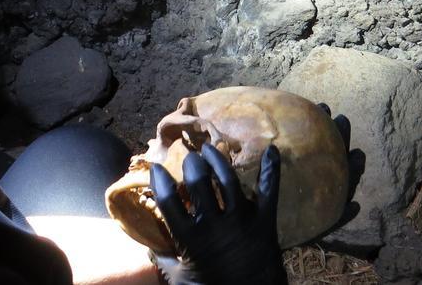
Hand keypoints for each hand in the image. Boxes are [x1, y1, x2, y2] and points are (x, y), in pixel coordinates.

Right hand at [149, 143, 286, 284]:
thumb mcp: (179, 279)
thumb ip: (164, 260)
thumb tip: (150, 246)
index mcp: (190, 238)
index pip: (168, 200)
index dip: (159, 179)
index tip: (156, 167)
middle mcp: (214, 224)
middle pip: (198, 182)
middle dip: (193, 164)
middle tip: (192, 158)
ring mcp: (241, 220)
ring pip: (228, 179)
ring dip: (218, 160)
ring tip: (211, 149)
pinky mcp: (264, 221)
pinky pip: (269, 191)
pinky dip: (271, 169)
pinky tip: (271, 150)